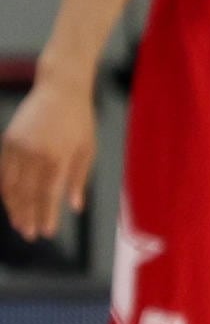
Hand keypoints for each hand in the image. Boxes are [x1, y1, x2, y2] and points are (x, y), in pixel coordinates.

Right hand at [0, 71, 96, 242]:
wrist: (60, 89)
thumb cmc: (80, 121)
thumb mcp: (88, 150)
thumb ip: (79, 179)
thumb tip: (75, 207)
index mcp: (58, 157)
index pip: (49, 194)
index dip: (46, 215)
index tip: (47, 232)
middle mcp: (34, 153)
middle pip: (28, 193)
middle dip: (28, 216)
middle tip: (30, 235)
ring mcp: (18, 146)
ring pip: (12, 184)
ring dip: (14, 206)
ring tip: (19, 224)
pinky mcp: (8, 139)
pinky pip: (3, 170)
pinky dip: (5, 188)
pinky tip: (9, 201)